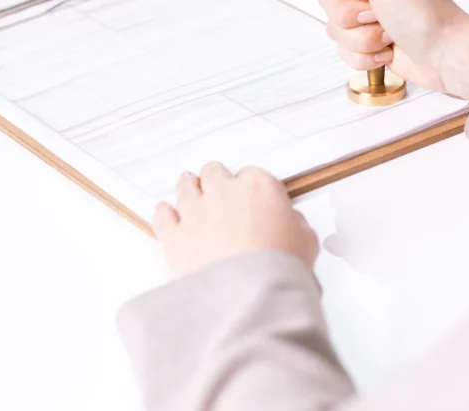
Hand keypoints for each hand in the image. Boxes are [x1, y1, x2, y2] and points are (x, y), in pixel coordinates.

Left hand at [154, 163, 317, 278]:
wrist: (248, 296)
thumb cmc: (278, 269)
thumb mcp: (306, 242)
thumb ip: (295, 225)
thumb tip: (290, 224)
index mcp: (258, 188)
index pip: (253, 175)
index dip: (251, 187)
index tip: (252, 196)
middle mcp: (223, 193)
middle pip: (214, 173)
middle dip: (217, 180)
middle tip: (218, 189)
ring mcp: (195, 212)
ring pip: (185, 187)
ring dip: (188, 186)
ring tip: (188, 185)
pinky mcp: (175, 235)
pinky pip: (162, 215)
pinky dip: (164, 213)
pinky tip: (164, 211)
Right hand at [304, 0, 468, 101]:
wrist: (445, 56)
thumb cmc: (426, 15)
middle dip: (353, 14)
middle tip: (381, 13)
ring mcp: (368, 11)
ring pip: (333, 25)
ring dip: (361, 37)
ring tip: (388, 34)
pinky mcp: (366, 37)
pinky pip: (342, 48)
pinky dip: (364, 54)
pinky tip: (386, 50)